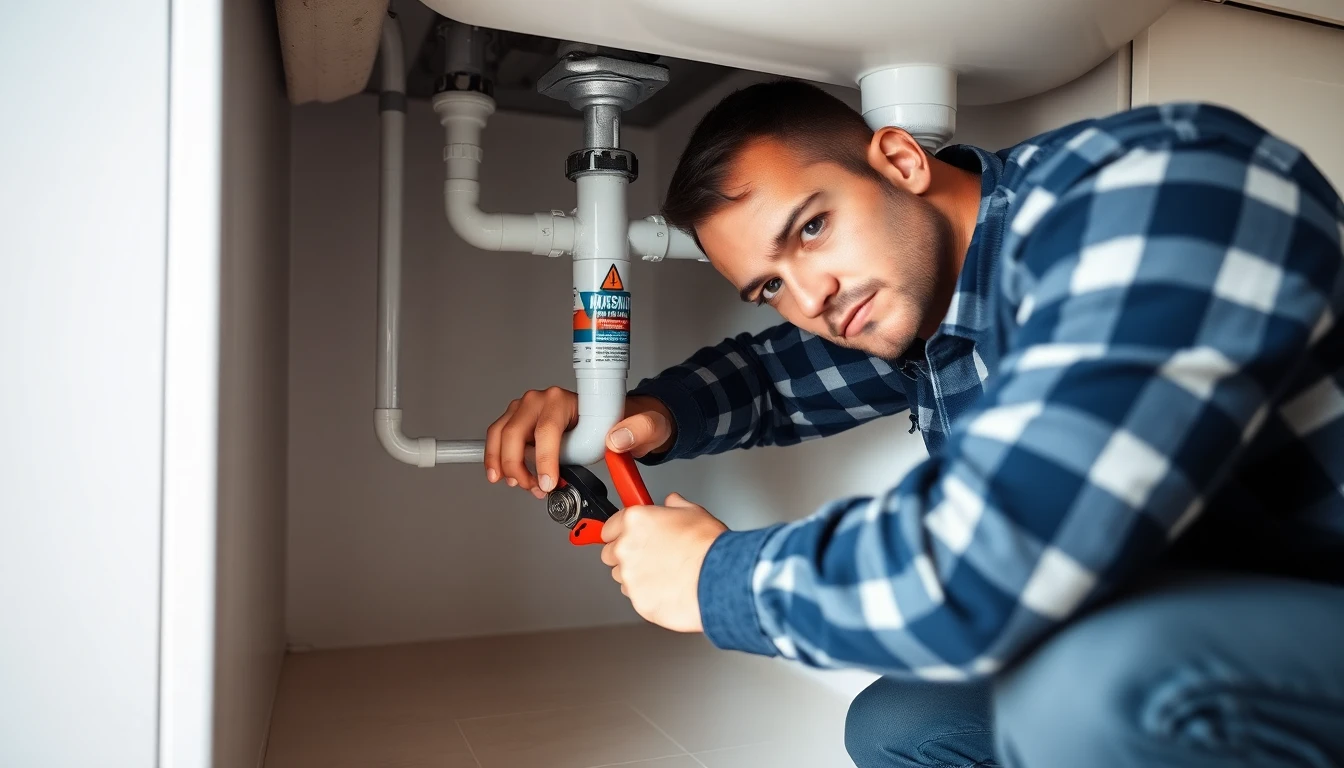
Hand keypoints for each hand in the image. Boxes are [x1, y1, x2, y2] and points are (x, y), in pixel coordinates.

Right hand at [484, 389, 674, 498]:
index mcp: (565, 399)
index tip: (548, 483)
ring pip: (501, 435)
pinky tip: (505, 476)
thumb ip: (638, 430)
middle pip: (514, 433)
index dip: (544, 460)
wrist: (621, 417)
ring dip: (504, 464)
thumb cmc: (626, 420)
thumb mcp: (644, 425)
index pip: (546, 429)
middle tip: (535, 488)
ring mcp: (528, 409)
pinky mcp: (521, 421)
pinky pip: (499, 438)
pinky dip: (497, 459)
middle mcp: (542, 400)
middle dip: (518, 466)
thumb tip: (616, 439)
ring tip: (522, 484)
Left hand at [600, 493, 726, 632]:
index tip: (628, 535)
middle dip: (626, 554)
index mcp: (635, 521)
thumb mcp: (695, 512)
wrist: (721, 579)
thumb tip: (672, 502)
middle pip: (610, 553)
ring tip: (663, 573)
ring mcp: (629, 576)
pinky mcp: (637, 600)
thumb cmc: (710, 547)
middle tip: (650, 555)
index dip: (621, 531)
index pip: (609, 527)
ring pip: (621, 577)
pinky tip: (668, 588)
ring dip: (636, 575)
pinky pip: (635, 597)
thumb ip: (675, 505)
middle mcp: (626, 547)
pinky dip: (647, 594)